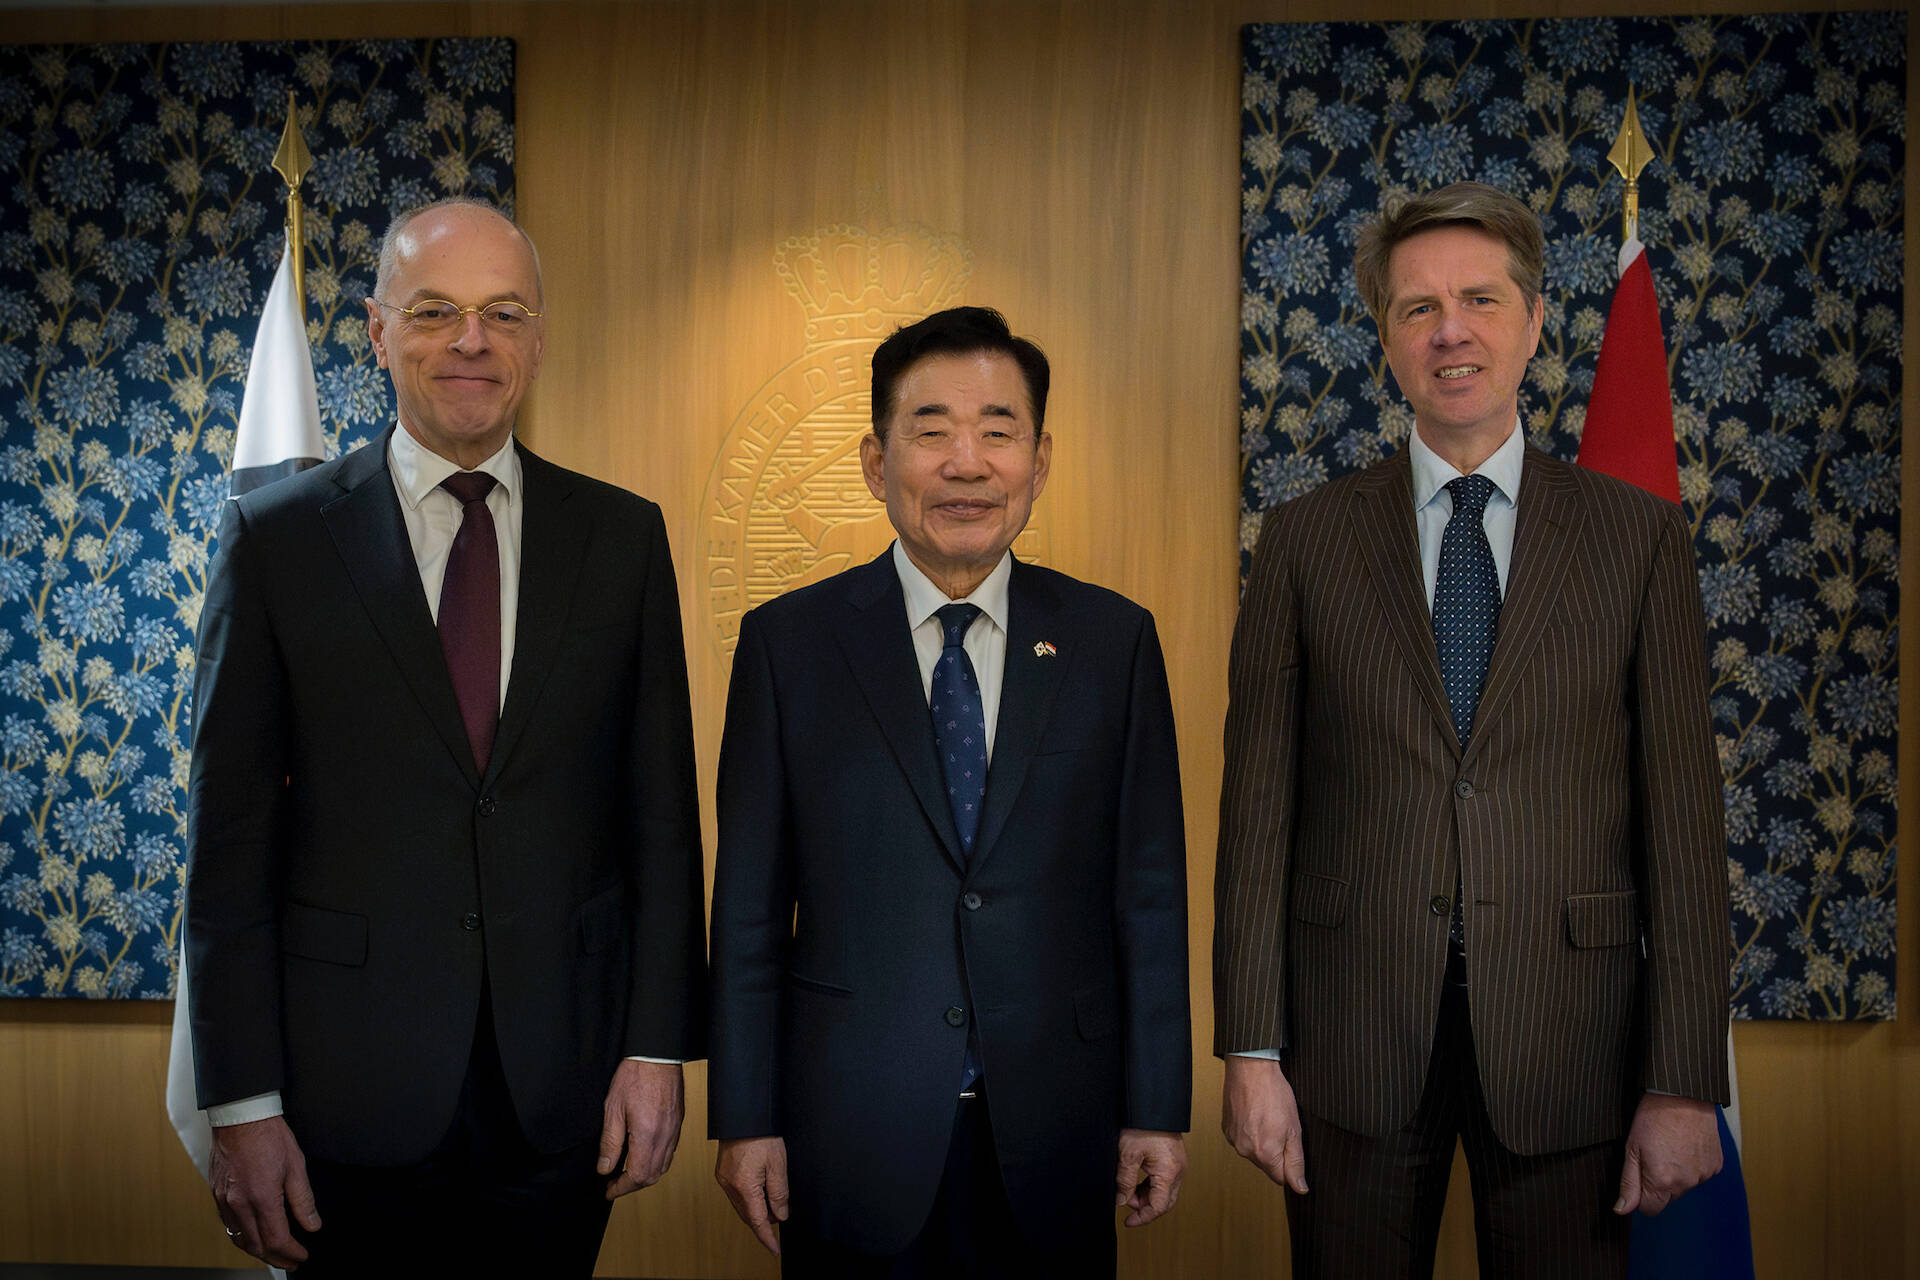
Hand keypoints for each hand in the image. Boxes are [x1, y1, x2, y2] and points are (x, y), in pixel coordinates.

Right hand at [208, 1115, 319, 1267]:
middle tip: (291, 1262)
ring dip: (257, 1251)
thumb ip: (303, 1200)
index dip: (291, 1252)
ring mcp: (223, 1200)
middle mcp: (238, 1203)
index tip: (302, 1256)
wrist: (240, 1116)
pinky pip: (228, 1225)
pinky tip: (253, 1235)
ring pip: (239, 1239)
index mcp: (261, 1197)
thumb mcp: (296, 1165)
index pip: (276, 1239)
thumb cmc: (269, 1135)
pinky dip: (242, 1236)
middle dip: (276, 1258)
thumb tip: (313, 1224)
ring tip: (275, 1254)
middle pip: (256, 1245)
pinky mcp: (215, 1194)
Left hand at [598, 1060, 685, 1197]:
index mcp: (648, 1135)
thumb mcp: (613, 1109)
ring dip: (645, 1175)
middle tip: (614, 1183)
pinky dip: (656, 1162)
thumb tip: (605, 1168)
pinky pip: (669, 1152)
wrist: (658, 1055)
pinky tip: (642, 1155)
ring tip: (626, 1172)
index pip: (638, 1175)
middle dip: (632, 1185)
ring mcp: (674, 1131)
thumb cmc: (635, 1076)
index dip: (621, 1188)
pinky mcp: (677, 1124)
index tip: (609, 1190)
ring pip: (663, 1166)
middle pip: (652, 1176)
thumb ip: (610, 1142)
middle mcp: (665, 1136)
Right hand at [716, 1136, 789, 1255]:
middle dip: (765, 1222)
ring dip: (758, 1210)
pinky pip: (736, 1194)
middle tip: (782, 1220)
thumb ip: (779, 1193)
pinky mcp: (723, 1172)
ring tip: (775, 1205)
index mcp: (744, 1186)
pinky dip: (749, 1199)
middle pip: (748, 1215)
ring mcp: (724, 1178)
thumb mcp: (778, 1164)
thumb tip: (780, 1215)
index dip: (767, 1238)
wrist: (743, 1113)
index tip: (774, 1249)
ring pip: (742, 1206)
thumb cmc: (761, 1134)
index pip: (758, 1221)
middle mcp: (730, 1185)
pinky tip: (760, 1192)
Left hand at [1115, 1129, 1185, 1226]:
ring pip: (1164, 1192)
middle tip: (1125, 1201)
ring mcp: (1178, 1165)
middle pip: (1164, 1202)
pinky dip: (1150, 1185)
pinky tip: (1136, 1180)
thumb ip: (1125, 1181)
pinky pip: (1165, 1181)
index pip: (1158, 1207)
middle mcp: (1178, 1171)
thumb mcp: (1128, 1155)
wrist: (1152, 1105)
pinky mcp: (1174, 1159)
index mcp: (1168, 1173)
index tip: (1128, 1222)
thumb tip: (1121, 1201)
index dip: (1142, 1217)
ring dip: (1146, 1195)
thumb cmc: (1141, 1126)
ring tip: (1127, 1188)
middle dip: (1144, 1207)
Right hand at [1222, 1055, 1308, 1193]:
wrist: (1251, 1068)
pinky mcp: (1226, 1128)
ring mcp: (1233, 1140)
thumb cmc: (1275, 1094)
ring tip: (1267, 1116)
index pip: (1281, 1178)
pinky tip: (1255, 1113)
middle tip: (1281, 1125)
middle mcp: (1245, 1151)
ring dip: (1262, 1141)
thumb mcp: (1295, 1129)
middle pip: (1267, 1165)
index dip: (1290, 1163)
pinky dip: (1250, 1131)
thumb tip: (1300, 1188)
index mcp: (1264, 1154)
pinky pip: (1243, 1140)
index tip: (1290, 1143)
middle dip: (1276, 1151)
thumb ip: (1296, 1162)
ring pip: (1254, 1152)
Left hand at [1615, 1093, 1721, 1215]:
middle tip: (1654, 1153)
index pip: (1650, 1209)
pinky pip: (1700, 1174)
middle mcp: (1686, 1183)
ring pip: (1684, 1185)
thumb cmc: (1653, 1118)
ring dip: (1677, 1173)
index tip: (1640, 1174)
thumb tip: (1622, 1209)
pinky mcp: (1716, 1165)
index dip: (1641, 1195)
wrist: (1683, 1095)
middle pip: (1667, 1197)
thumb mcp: (1632, 1149)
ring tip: (1671, 1145)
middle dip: (1659, 1182)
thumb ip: (1628, 1183)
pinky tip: (1686, 1144)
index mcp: (1663, 1182)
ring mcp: (1704, 1175)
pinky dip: (1693, 1165)